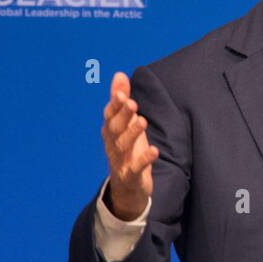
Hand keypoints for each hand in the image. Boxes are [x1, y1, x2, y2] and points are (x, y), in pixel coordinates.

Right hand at [101, 72, 158, 220]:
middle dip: (122, 116)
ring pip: (122, 147)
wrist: (127, 187)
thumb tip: (119, 74)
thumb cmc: (127, 149)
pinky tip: (153, 150)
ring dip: (132, 134)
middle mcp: (112, 145)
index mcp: (110, 131)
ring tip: (142, 121)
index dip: (114, 104)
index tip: (121, 92)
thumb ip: (121, 100)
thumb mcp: (125, 124)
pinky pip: (136, 168)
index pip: (109, 115)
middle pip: (114, 129)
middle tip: (132, 103)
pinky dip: (144, 160)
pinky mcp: (131, 176)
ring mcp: (120, 161)